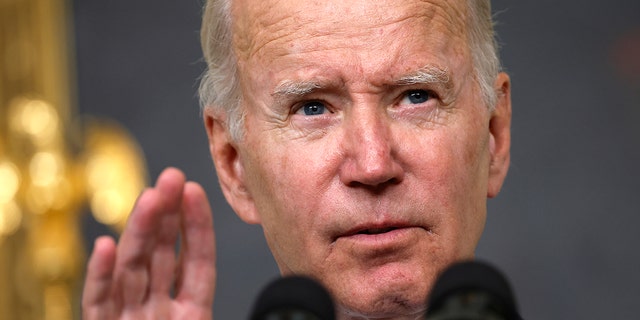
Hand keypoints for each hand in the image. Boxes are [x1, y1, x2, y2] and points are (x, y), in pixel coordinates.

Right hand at [82, 167, 215, 318]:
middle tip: (172, 177)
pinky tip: (105, 245)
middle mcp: (156, 312)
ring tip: (149, 198)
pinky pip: (98, 303)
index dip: (197, 226)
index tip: (194, 190)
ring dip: (139, 232)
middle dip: (165, 215)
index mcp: (189, 313)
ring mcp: (129, 319)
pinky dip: (100, 276)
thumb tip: (231, 275)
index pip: (196, 263)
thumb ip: (205, 290)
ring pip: (131, 270)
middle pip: (159, 256)